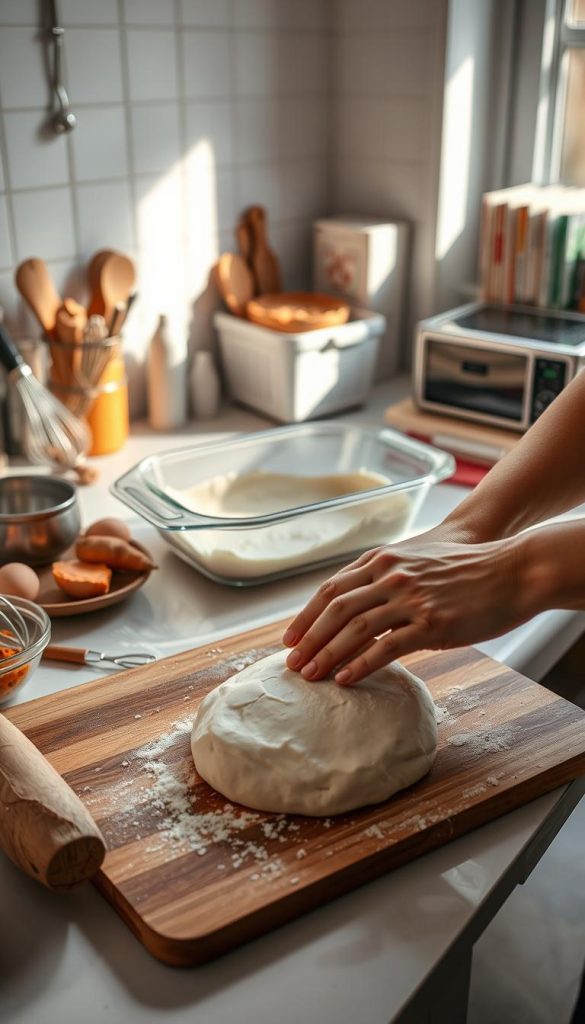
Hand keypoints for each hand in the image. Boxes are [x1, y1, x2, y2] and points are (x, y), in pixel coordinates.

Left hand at [282, 531, 532, 685]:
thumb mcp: (418, 561)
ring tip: (309, 676)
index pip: (331, 588)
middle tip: (290, 664)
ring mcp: (410, 598)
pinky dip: (360, 664)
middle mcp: (391, 575)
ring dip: (326, 655)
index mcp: (383, 559)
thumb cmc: (466, 569)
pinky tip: (344, 679)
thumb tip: (361, 604)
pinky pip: (386, 646)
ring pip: (354, 629)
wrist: (512, 569)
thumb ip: (387, 576)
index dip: (306, 615)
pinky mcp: (431, 622)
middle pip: (335, 609)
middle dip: (309, 638)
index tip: (290, 638)